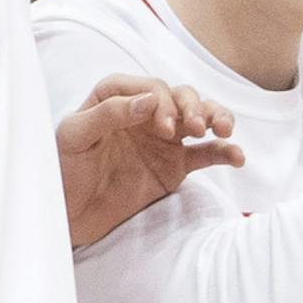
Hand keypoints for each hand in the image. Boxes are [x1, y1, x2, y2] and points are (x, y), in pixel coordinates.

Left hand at [56, 76, 242, 247]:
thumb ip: (107, 113)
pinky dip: (225, 152)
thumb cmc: (64, 169)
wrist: (71, 214)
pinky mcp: (176, 165)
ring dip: (216, 117)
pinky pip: (207, 154)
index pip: (149, 87)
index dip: (160, 99)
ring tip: (222, 131)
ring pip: (199, 117)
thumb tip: (148, 99)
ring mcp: (164, 138)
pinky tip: (238, 157)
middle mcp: (144, 113)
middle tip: (190, 128)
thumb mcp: (74, 136)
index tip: (162, 124)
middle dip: (192, 106)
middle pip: (180, 96)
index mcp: (116, 98)